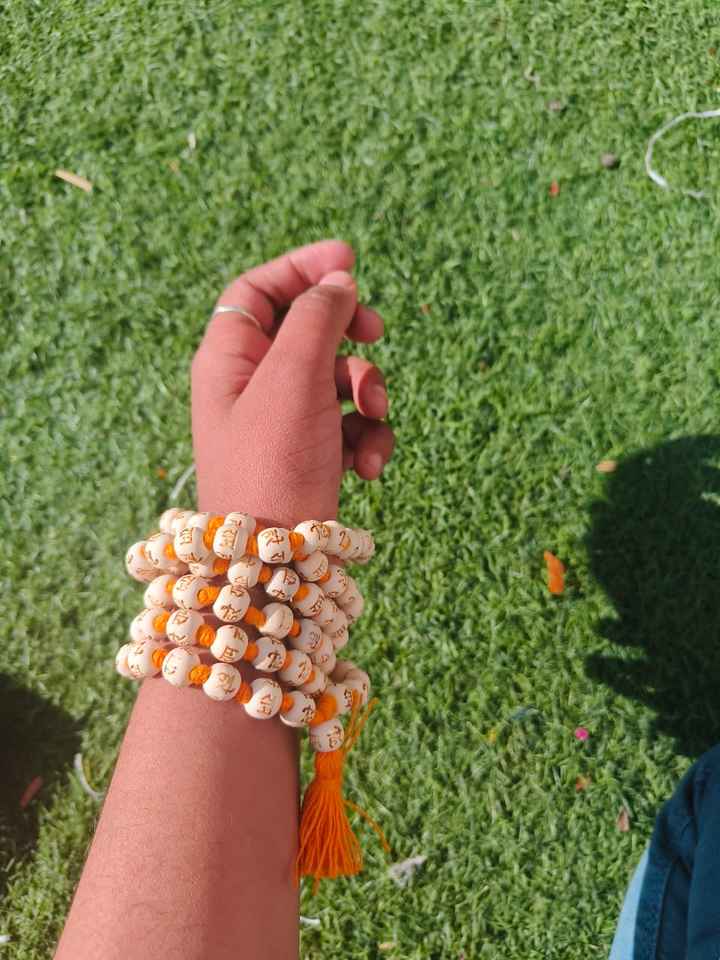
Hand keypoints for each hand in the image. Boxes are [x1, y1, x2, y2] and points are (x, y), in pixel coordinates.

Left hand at [191, 240, 394, 525]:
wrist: (272, 562)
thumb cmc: (271, 466)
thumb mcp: (293, 380)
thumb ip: (317, 320)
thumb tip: (339, 281)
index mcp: (229, 358)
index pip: (259, 290)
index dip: (302, 268)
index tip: (349, 260)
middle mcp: (251, 385)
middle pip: (305, 329)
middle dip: (347, 333)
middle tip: (376, 333)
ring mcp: (282, 422)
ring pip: (337, 378)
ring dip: (367, 392)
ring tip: (373, 416)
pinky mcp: (310, 454)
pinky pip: (348, 424)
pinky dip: (367, 436)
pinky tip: (369, 465)